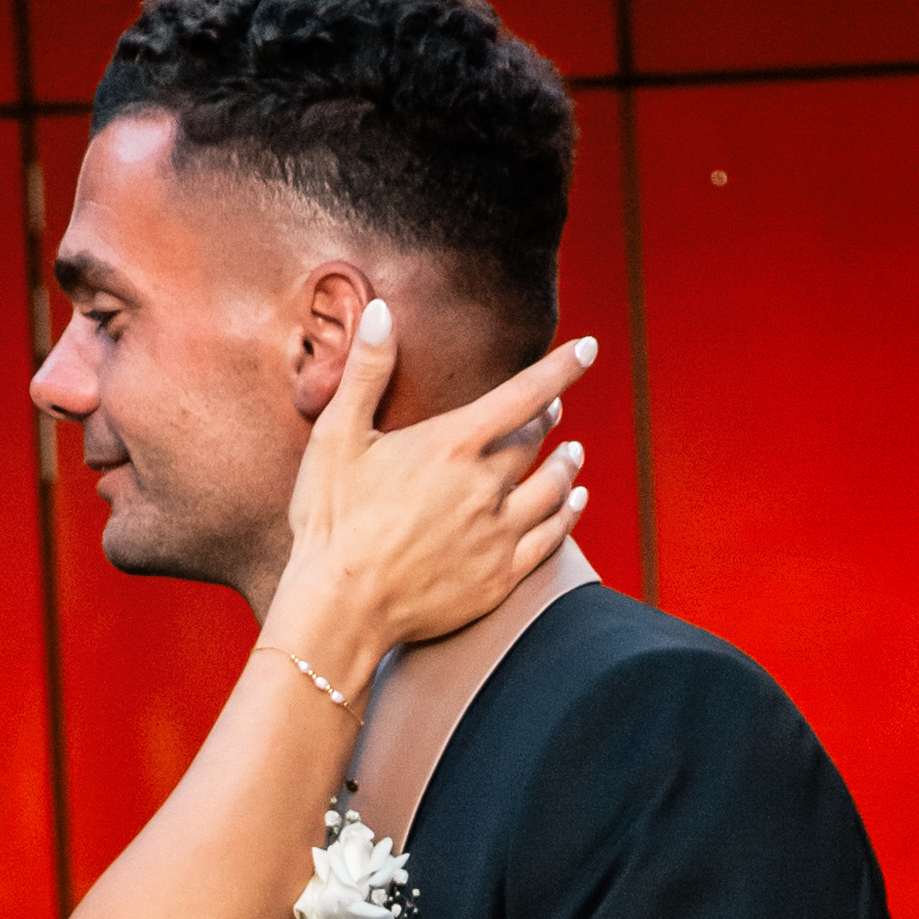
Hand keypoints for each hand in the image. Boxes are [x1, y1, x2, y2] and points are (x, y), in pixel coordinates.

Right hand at [276, 297, 592, 670]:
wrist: (340, 608)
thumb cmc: (331, 520)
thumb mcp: (336, 436)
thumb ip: (366, 372)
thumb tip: (381, 311)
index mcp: (451, 445)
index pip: (523, 394)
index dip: (560, 369)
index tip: (588, 349)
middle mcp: (485, 486)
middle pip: (534, 443)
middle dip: (546, 421)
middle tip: (552, 413)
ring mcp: (498, 533)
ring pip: (552, 490)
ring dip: (567, 467)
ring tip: (573, 456)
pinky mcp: (500, 577)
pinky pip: (551, 538)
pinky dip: (568, 515)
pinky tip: (574, 503)